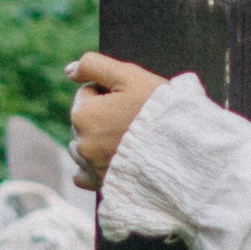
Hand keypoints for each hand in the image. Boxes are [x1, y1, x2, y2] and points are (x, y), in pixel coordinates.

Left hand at [67, 52, 167, 185]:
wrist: (181, 149)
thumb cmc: (157, 110)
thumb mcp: (129, 76)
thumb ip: (94, 65)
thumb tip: (69, 70)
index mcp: (83, 113)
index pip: (88, 92)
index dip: (110, 91)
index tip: (131, 98)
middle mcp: (81, 142)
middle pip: (85, 118)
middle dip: (103, 114)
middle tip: (133, 118)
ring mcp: (90, 165)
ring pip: (84, 144)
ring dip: (98, 139)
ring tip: (129, 139)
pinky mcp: (100, 183)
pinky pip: (83, 175)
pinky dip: (92, 167)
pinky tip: (111, 160)